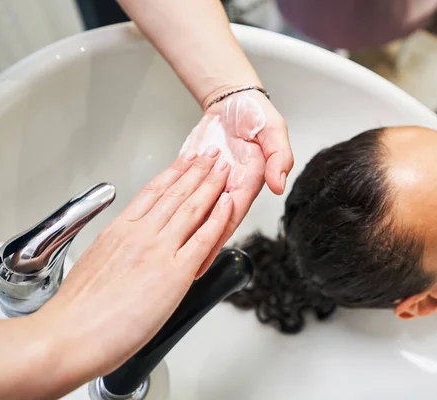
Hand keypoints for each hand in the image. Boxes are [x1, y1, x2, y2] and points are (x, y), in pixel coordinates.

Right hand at [35, 150, 232, 386]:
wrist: (69, 335)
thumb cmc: (76, 311)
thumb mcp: (92, 264)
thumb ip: (117, 251)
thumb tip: (127, 253)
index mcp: (118, 230)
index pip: (152, 192)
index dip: (172, 173)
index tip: (184, 161)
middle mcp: (140, 234)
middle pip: (175, 193)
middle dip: (197, 170)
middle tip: (211, 155)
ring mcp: (159, 250)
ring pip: (192, 208)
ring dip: (211, 185)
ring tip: (223, 168)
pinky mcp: (175, 272)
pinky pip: (204, 237)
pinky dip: (219, 217)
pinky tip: (228, 203)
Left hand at [181, 91, 292, 275]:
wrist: (231, 100)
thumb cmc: (254, 114)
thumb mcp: (274, 130)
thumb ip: (279, 157)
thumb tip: (279, 184)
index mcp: (248, 183)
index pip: (230, 215)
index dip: (217, 237)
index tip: (203, 258)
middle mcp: (228, 188)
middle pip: (210, 221)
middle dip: (195, 245)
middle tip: (178, 269)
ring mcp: (209, 183)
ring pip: (193, 212)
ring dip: (180, 231)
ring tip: (164, 255)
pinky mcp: (192, 174)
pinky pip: (180, 193)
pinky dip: (170, 206)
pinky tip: (157, 222)